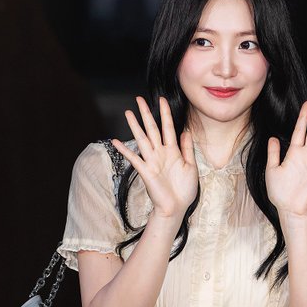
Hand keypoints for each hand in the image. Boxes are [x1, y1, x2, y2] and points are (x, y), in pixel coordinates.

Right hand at [112, 96, 198, 219]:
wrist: (176, 208)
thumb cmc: (184, 190)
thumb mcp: (191, 167)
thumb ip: (187, 149)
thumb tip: (185, 131)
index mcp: (173, 151)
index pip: (168, 127)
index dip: (165, 113)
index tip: (161, 100)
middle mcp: (160, 153)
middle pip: (152, 129)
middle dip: (146, 114)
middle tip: (139, 99)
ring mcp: (152, 161)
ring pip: (142, 139)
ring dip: (135, 126)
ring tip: (128, 113)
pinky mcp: (145, 171)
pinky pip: (134, 158)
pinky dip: (125, 150)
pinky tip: (116, 141)